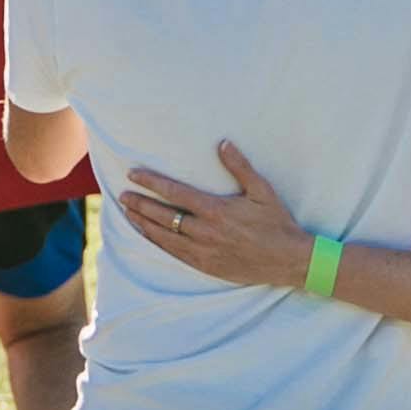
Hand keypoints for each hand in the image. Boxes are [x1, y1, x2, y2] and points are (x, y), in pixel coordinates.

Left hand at [114, 134, 313, 291]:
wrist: (289, 260)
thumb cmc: (276, 223)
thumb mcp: (262, 190)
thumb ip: (240, 167)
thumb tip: (222, 143)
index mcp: (217, 211)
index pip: (175, 194)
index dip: (152, 183)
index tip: (134, 174)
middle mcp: (206, 232)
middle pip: (164, 216)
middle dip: (140, 204)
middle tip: (122, 194)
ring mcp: (204, 251)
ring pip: (165, 237)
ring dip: (143, 223)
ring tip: (127, 213)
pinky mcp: (206, 266)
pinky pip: (174, 254)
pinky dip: (157, 243)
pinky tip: (147, 235)